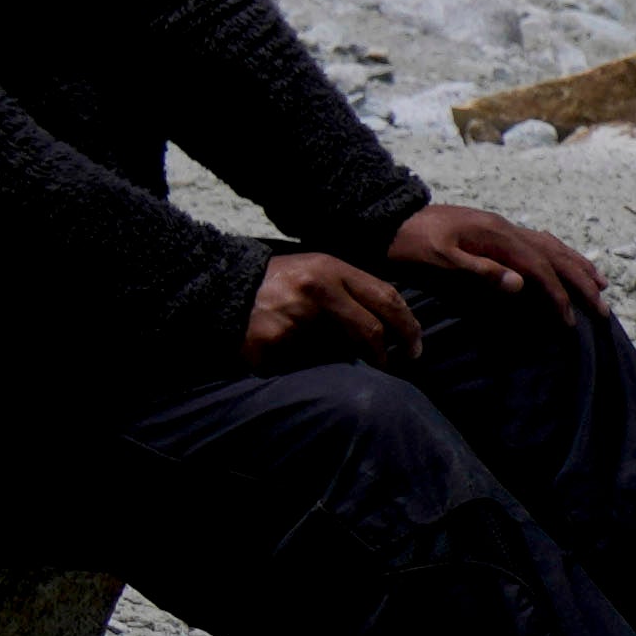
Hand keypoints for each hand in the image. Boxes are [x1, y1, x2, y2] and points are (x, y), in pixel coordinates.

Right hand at [233, 245, 419, 370]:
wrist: (220, 288)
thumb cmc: (277, 283)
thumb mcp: (315, 271)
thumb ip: (351, 289)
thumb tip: (394, 320)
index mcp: (330, 269)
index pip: (386, 298)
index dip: (408, 325)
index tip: (416, 345)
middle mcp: (316, 290)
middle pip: (371, 329)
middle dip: (389, 354)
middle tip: (397, 366)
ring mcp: (294, 317)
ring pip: (342, 351)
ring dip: (350, 363)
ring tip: (348, 365)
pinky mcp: (273, 343)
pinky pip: (308, 364)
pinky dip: (312, 367)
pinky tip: (302, 360)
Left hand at [387, 195, 614, 325]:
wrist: (388, 217)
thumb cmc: (409, 243)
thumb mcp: (439, 259)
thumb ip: (479, 271)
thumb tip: (521, 284)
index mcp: (496, 235)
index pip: (538, 268)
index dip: (557, 294)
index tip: (570, 321)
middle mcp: (506, 228)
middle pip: (554, 255)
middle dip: (581, 282)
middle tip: (603, 308)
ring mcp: (501, 228)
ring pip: (551, 246)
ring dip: (577, 266)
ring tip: (600, 284)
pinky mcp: (494, 232)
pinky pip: (538, 242)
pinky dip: (559, 255)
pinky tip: (563, 262)